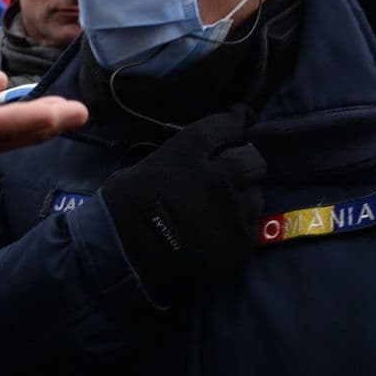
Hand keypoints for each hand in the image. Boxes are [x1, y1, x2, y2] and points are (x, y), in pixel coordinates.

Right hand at [97, 105, 265, 303]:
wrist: (120, 260)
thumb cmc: (119, 210)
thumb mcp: (142, 168)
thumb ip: (176, 158)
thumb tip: (197, 155)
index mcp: (187, 155)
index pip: (225, 126)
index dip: (237, 119)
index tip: (242, 116)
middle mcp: (216, 179)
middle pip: (251, 159)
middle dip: (246, 158)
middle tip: (237, 164)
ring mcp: (230, 213)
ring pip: (256, 195)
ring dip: (244, 194)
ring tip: (228, 202)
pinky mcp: (238, 245)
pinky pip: (251, 226)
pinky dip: (240, 223)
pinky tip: (224, 227)